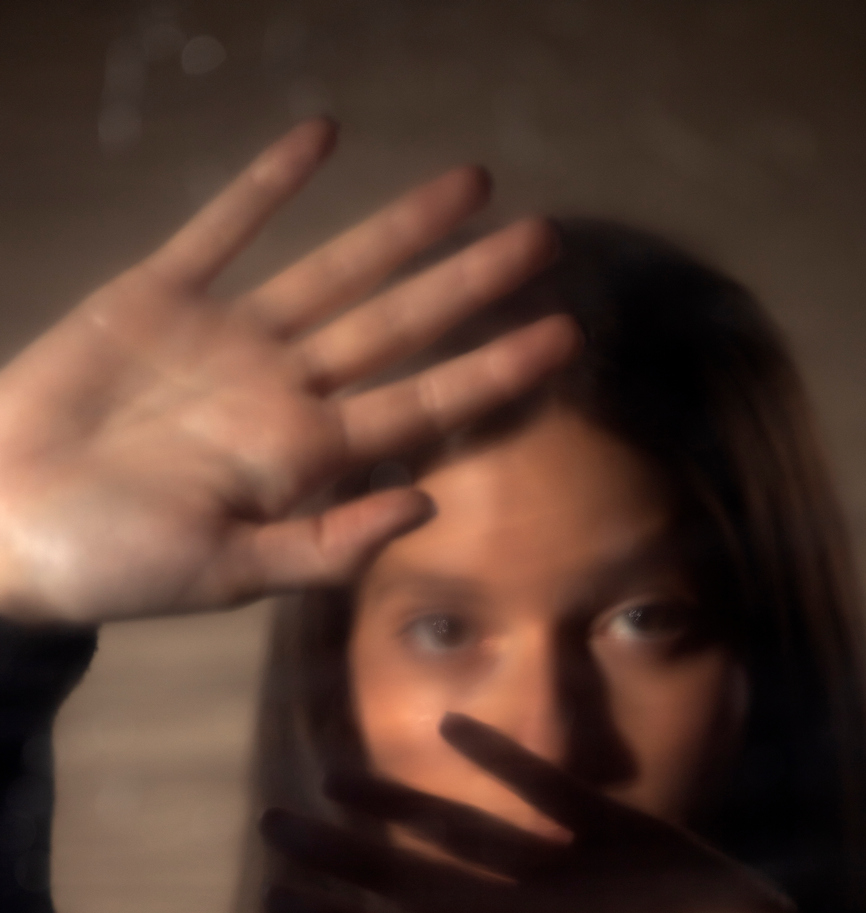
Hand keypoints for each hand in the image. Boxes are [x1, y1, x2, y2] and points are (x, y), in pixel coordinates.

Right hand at [0, 119, 575, 624]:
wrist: (6, 526)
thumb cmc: (113, 567)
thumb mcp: (228, 575)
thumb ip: (327, 545)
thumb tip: (425, 504)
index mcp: (306, 460)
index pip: (423, 405)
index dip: (494, 371)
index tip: (563, 337)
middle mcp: (282, 391)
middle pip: (399, 327)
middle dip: (471, 284)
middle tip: (546, 237)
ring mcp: (225, 341)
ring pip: (333, 271)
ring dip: (400, 228)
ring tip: (472, 184)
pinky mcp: (157, 298)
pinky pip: (222, 230)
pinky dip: (266, 186)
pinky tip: (322, 139)